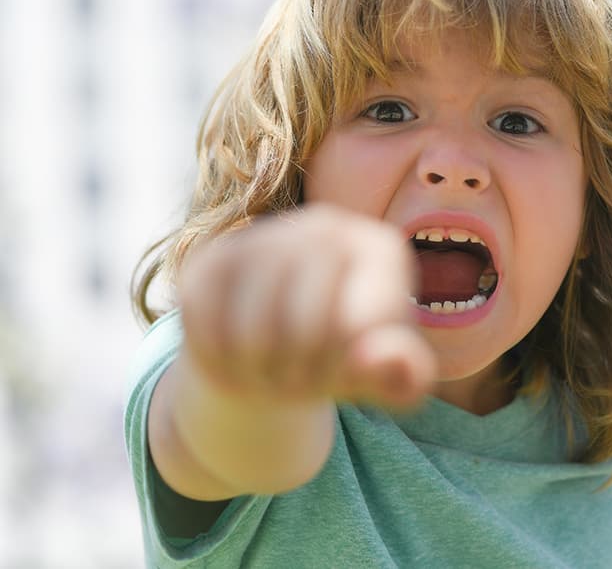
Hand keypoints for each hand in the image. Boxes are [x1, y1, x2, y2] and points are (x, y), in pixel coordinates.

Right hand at [177, 204, 434, 407]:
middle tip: (299, 385)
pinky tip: (237, 361)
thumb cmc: (350, 363)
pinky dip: (218, 354)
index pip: (360, 316)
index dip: (345, 361)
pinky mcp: (216, 256)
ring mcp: (269, 233)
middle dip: (299, 364)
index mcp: (380, 249)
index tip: (346, 375)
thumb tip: (379, 357)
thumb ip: (406, 376)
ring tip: (271, 379)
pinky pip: (205, 313)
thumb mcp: (388, 381)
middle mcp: (327, 225)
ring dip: (258, 366)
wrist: (288, 356)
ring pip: (250, 317)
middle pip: (304, 316)